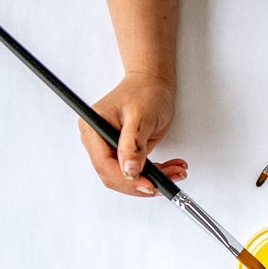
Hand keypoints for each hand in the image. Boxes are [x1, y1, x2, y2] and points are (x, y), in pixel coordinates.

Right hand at [78, 71, 186, 196]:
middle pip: (113, 176)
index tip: (149, 184)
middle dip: (141, 183)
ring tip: (174, 173)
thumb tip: (129, 171)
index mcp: (93, 128)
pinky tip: (169, 169)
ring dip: (152, 180)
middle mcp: (97, 140)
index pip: (104, 164)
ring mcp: (109, 148)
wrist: (152, 84)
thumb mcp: (141, 117)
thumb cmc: (145, 92)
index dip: (127, 179)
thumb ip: (133, 145)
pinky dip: (155, 174)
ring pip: (127, 177)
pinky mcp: (123, 153)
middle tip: (165, 184)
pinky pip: (136, 172)